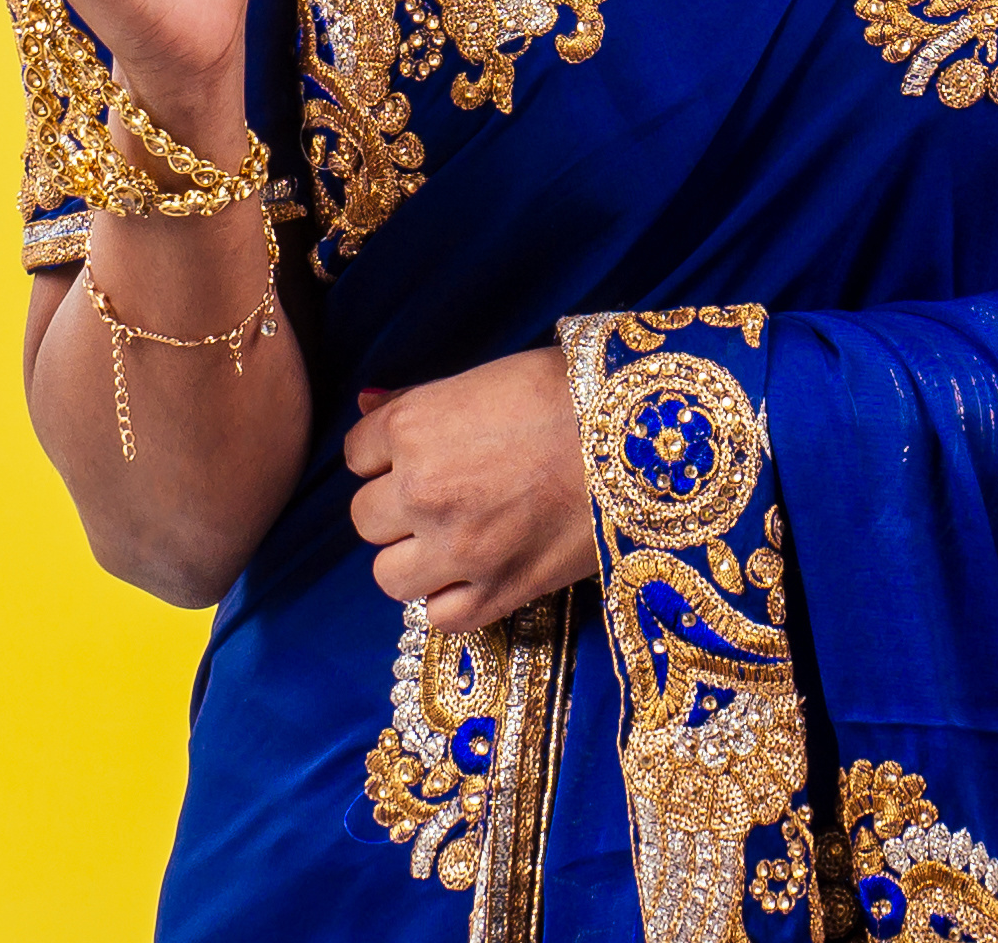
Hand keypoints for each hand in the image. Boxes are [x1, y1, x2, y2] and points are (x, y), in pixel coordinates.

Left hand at [344, 349, 594, 632]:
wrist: (640, 437)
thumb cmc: (567, 393)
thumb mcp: (483, 381)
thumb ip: (415, 401)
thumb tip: (367, 404)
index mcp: (412, 429)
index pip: (357, 455)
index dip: (387, 454)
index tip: (420, 452)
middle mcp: (421, 490)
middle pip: (366, 518)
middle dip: (396, 507)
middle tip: (441, 494)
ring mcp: (457, 547)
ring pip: (388, 575)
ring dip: (412, 558)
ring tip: (450, 540)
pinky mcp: (497, 591)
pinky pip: (440, 616)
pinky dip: (451, 599)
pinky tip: (476, 572)